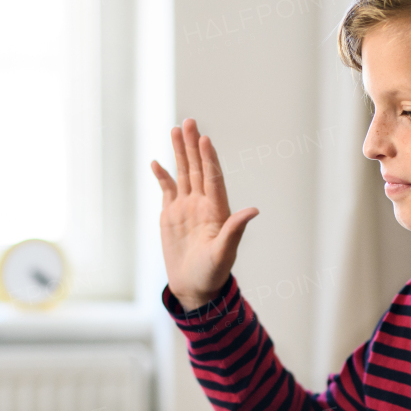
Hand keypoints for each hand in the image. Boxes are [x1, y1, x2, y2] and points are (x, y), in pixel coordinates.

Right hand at [151, 119, 258, 311]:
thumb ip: (234, 230)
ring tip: (176, 130)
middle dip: (193, 145)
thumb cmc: (212, 274)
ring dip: (180, 152)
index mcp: (217, 210)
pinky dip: (162, 176)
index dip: (209, 158)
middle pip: (198, 169)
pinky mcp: (171, 215)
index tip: (204, 139)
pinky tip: (156, 162)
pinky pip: (167, 189)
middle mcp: (202, 204)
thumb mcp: (223, 253)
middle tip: (188, 122)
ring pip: (183, 174)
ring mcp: (186, 207)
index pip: (213, 178)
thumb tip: (254, 210)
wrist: (194, 288)